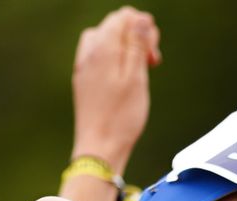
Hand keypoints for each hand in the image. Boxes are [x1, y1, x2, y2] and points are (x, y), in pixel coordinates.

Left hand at [71, 6, 161, 169]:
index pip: (124, 17)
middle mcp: (89, 52)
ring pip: (104, 39)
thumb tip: (140, 19)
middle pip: (113, 25)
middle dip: (135, 36)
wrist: (99, 147)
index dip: (144, 28)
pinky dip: (113, 58)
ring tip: (139, 69)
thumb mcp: (137, 78)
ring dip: (124, 47)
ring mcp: (83, 65)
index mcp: (103, 48)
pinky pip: (97, 55)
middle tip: (151, 62)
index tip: (153, 53)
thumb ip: (137, 45)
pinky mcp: (82, 79)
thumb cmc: (122, 117)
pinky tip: (123, 77)